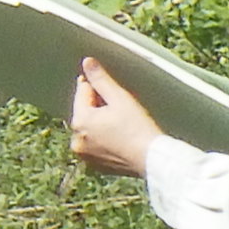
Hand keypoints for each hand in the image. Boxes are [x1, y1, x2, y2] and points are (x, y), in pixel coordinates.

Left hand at [64, 57, 158, 178]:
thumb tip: (87, 62)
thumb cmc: (138, 128)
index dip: (98, 87)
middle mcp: (76, 140)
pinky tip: (122, 138)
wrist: (152, 159)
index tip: (115, 93)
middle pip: (85, 111)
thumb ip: (101, 79)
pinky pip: (96, 145)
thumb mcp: (120, 98)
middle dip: (99, 106)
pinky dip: (104, 138)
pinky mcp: (95, 165)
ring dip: (100, 122)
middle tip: (122, 109)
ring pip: (89, 128)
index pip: (82, 92)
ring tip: (123, 124)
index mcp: (80, 121)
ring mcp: (85, 155)